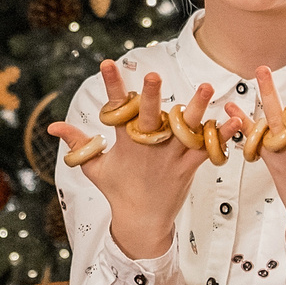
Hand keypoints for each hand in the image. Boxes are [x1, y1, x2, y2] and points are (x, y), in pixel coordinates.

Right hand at [47, 59, 210, 261]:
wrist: (142, 222)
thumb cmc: (117, 190)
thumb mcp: (93, 167)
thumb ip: (77, 143)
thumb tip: (51, 126)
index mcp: (126, 144)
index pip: (116, 109)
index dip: (112, 85)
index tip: (107, 63)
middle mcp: (150, 148)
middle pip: (151, 118)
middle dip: (151, 97)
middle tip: (153, 76)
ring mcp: (172, 157)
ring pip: (184, 129)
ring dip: (196, 107)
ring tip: (205, 86)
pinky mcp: (190, 168)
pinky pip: (208, 149)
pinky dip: (222, 135)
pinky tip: (234, 119)